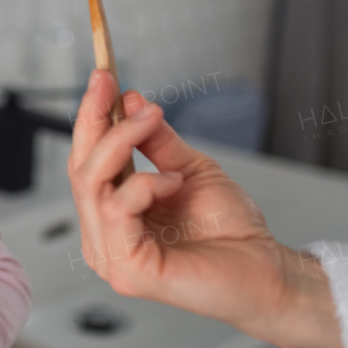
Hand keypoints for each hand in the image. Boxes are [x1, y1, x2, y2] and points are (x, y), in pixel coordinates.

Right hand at [67, 69, 342, 347]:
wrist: (267, 269)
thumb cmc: (230, 230)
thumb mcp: (189, 169)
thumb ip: (156, 142)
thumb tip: (131, 102)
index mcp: (112, 215)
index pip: (86, 162)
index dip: (90, 118)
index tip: (101, 78)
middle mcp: (103, 236)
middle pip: (80, 170)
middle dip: (96, 121)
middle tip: (114, 87)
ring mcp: (111, 255)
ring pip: (91, 186)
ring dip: (120, 143)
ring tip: (151, 123)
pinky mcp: (127, 269)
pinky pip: (117, 211)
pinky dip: (143, 185)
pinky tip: (172, 182)